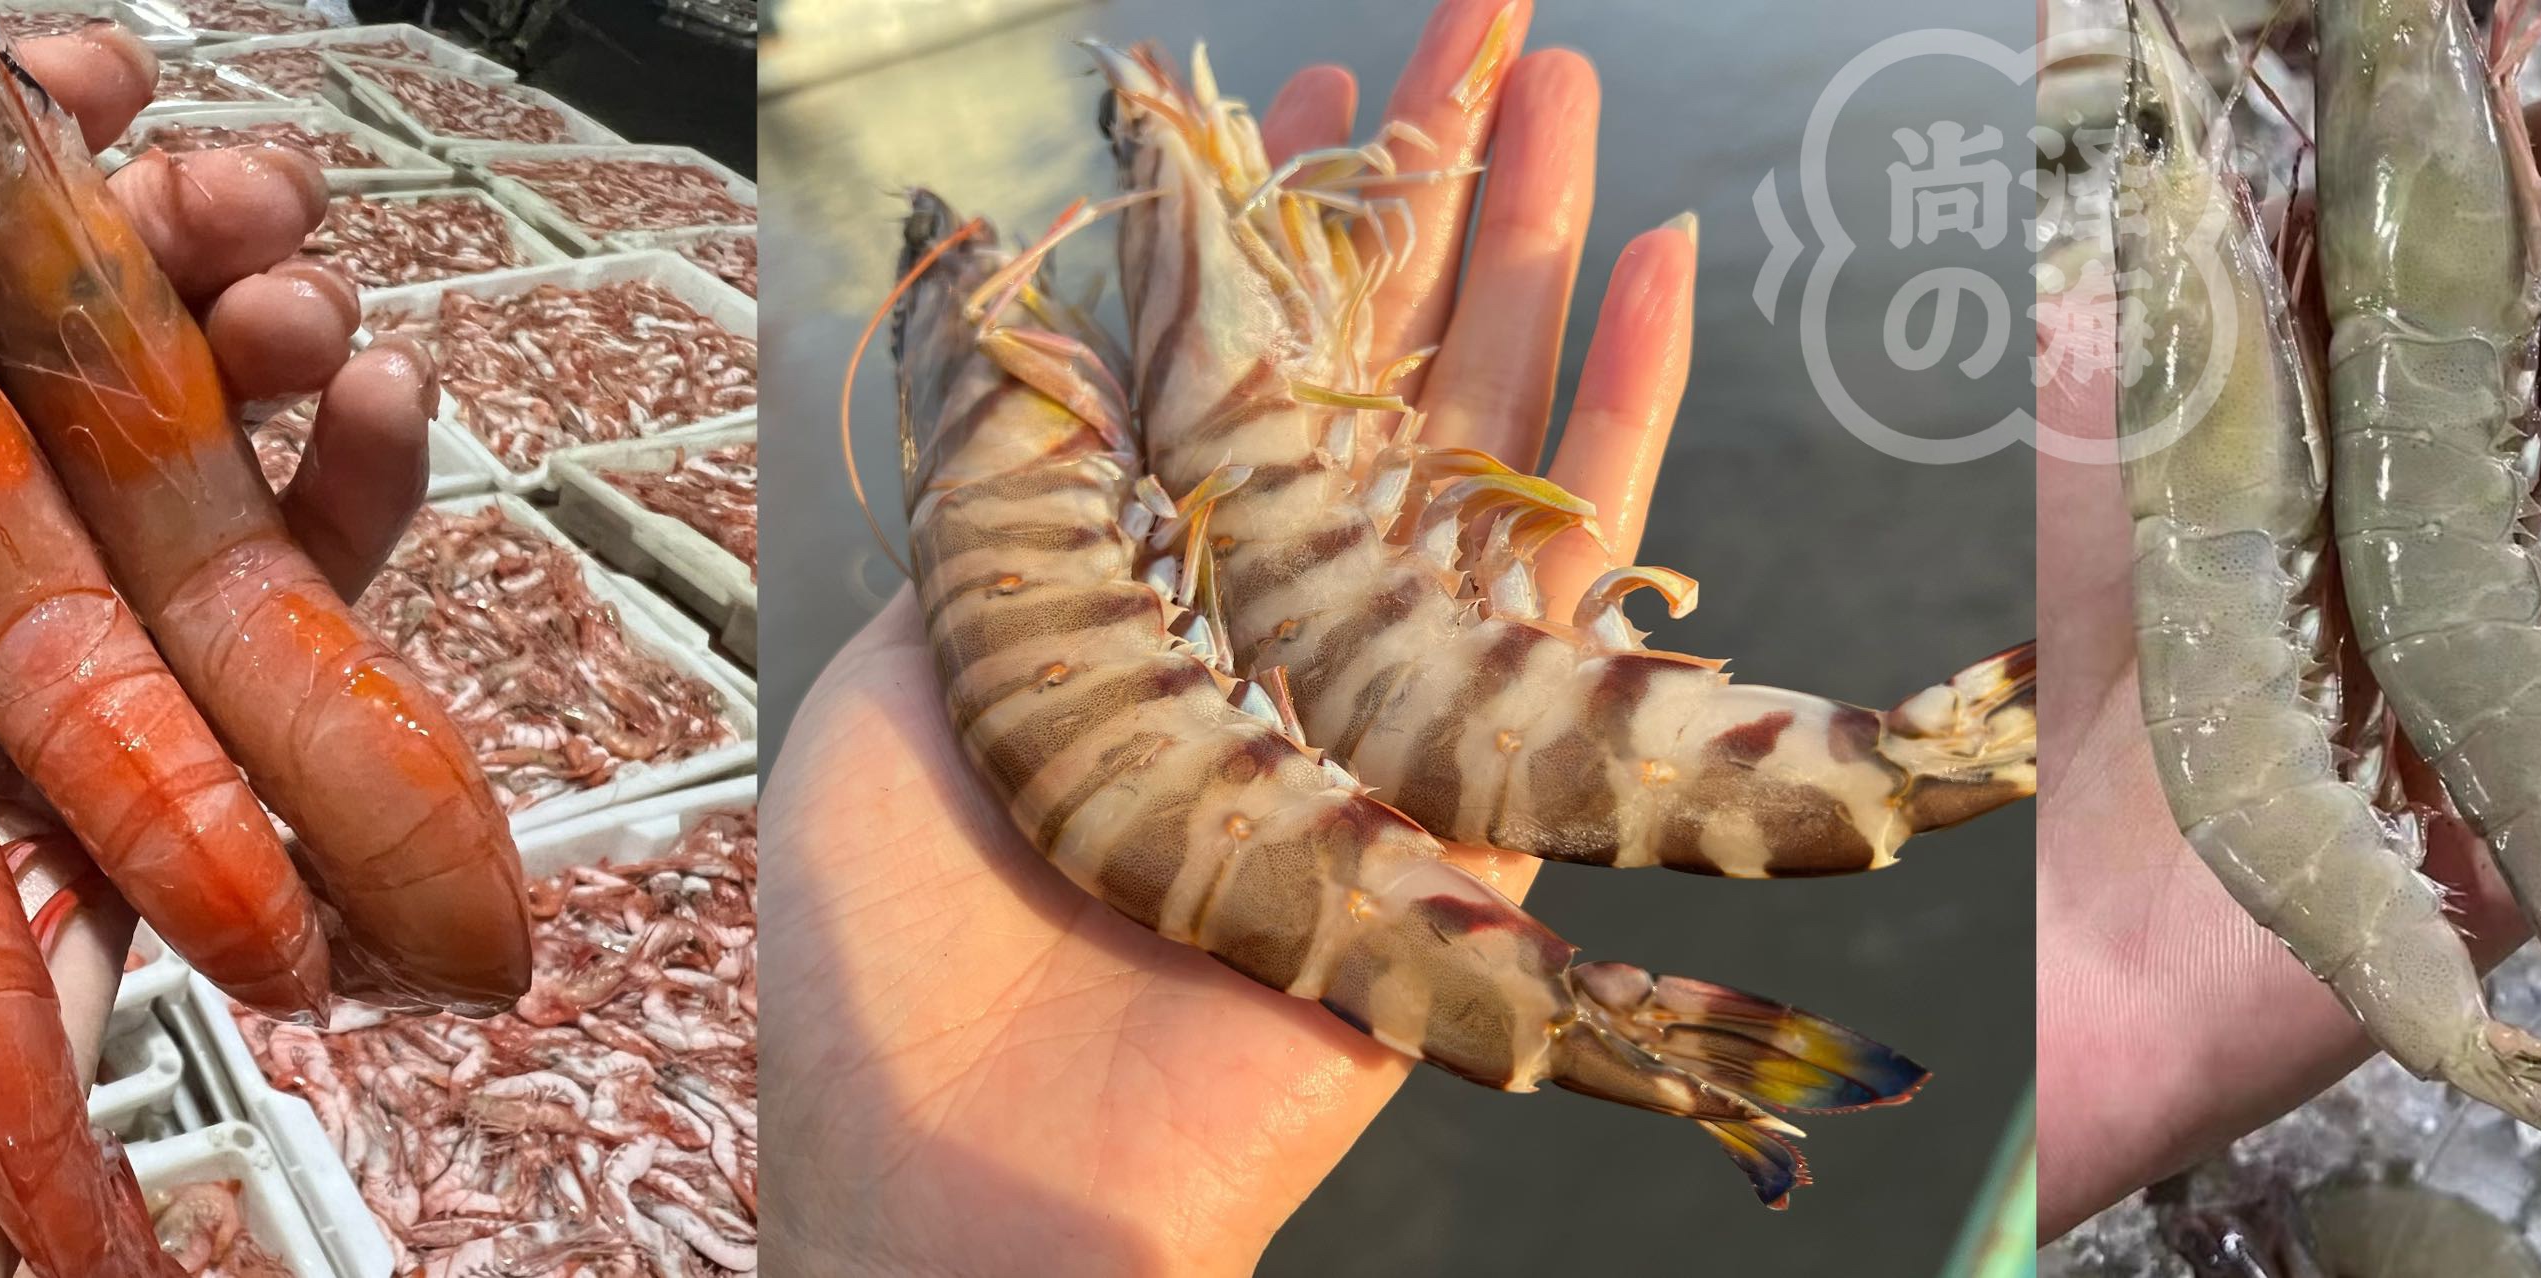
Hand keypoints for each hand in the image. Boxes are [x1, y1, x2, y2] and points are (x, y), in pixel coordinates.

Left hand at [756, 1, 1702, 1270]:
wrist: (968, 1171)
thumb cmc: (887, 948)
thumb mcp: (918, 657)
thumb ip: (1007, 492)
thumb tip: (1031, 298)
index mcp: (1127, 592)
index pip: (1225, 361)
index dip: (1278, 222)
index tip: (1327, 95)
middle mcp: (1258, 628)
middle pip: (1371, 372)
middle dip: (1435, 195)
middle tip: (1502, 26)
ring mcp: (1378, 701)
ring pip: (1480, 438)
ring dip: (1534, 260)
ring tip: (1576, 98)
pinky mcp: (1479, 794)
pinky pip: (1566, 587)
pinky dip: (1616, 429)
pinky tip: (1653, 281)